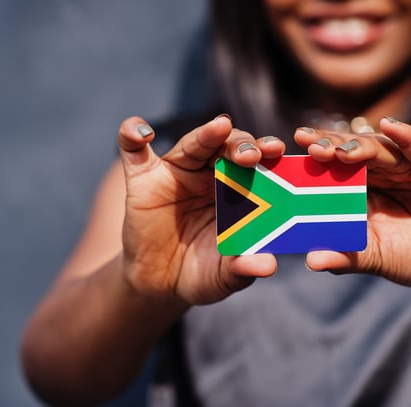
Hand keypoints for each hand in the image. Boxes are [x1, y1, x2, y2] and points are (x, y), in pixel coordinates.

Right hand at [117, 115, 279, 304]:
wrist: (160, 283)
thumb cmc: (201, 272)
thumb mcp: (223, 275)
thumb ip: (243, 268)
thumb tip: (269, 265)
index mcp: (237, 190)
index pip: (254, 166)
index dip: (267, 154)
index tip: (279, 153)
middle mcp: (208, 173)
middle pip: (227, 147)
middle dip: (241, 145)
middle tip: (253, 154)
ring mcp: (174, 172)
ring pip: (192, 144)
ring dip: (206, 134)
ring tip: (220, 127)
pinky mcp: (142, 178)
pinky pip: (133, 151)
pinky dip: (132, 135)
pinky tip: (140, 131)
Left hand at [293, 117, 410, 293]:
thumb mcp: (376, 256)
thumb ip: (346, 256)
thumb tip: (312, 260)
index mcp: (363, 183)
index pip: (334, 164)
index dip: (314, 158)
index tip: (289, 154)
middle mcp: (385, 167)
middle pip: (353, 150)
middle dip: (331, 146)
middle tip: (309, 146)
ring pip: (383, 148)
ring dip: (361, 145)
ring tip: (340, 149)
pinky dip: (407, 137)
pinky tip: (391, 127)